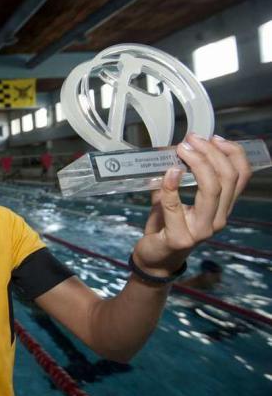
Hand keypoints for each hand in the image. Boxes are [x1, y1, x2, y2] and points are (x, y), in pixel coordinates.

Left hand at [133, 133, 251, 275]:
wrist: (154, 258)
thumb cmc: (166, 226)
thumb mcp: (176, 198)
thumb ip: (177, 178)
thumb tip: (170, 149)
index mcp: (222, 207)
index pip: (241, 176)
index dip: (233, 153)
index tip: (214, 138)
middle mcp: (218, 219)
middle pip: (227, 179)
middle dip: (211, 153)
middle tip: (191, 140)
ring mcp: (202, 230)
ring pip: (211, 190)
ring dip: (197, 164)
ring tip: (182, 150)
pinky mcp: (180, 237)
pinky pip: (176, 205)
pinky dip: (171, 186)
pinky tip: (168, 173)